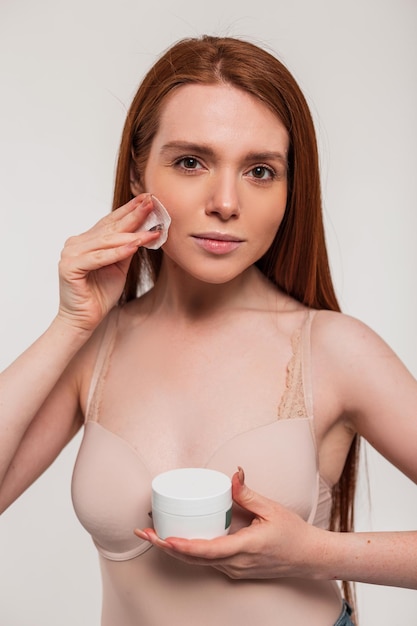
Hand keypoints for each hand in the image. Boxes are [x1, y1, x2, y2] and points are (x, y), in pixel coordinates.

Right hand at [57, 194, 159, 330]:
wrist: (84, 319)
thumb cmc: (99, 294)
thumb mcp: (119, 266)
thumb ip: (127, 248)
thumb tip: (145, 229)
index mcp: (86, 240)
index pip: (111, 221)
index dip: (130, 210)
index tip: (149, 199)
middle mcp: (76, 243)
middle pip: (110, 227)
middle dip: (133, 215)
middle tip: (152, 203)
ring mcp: (70, 254)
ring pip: (107, 241)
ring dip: (131, 235)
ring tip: (151, 230)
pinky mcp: (70, 267)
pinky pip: (99, 258)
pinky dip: (117, 252)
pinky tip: (134, 246)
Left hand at [135, 468, 323, 579]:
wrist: (311, 558)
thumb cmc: (294, 534)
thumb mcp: (272, 509)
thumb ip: (248, 494)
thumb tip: (232, 475)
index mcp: (246, 548)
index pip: (208, 551)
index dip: (183, 546)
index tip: (164, 539)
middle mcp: (236, 564)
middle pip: (194, 559)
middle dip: (166, 547)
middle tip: (144, 533)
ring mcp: (235, 570)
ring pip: (198, 563)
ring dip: (174, 550)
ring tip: (153, 535)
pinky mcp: (235, 570)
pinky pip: (207, 563)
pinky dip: (189, 553)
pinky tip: (176, 541)